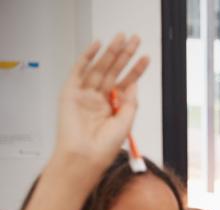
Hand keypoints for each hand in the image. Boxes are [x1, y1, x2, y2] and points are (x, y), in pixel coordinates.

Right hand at [58, 35, 149, 173]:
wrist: (85, 157)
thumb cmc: (105, 147)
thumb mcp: (125, 121)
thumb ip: (130, 101)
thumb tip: (134, 83)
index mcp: (112, 107)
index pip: (126, 83)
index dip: (136, 70)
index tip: (146, 58)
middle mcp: (98, 99)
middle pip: (113, 71)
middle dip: (124, 55)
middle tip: (135, 39)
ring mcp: (84, 94)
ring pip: (99, 68)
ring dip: (110, 52)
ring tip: (121, 39)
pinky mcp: (70, 92)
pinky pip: (79, 70)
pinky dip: (87, 57)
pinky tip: (97, 45)